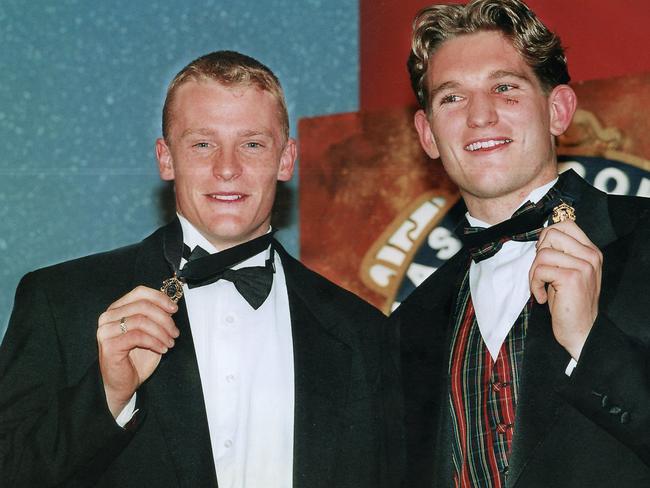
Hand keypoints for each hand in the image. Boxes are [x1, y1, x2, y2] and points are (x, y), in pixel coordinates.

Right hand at [97, 286, 178, 417]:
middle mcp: (108, 317)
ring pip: (141, 320)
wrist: (123, 384)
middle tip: (175, 332)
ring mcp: (106, 331)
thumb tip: (170, 305)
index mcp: (118, 309)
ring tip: (170, 342)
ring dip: (161, 331)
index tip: (174, 309)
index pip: (139, 292)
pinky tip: (162, 349)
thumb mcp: (151, 333)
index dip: (159, 298)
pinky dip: (155, 341)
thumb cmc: (136, 359)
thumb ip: (157, 318)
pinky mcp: (109, 345)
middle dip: (164, 318)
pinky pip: (137, 336)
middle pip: (142, 306)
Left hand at [529, 220, 601, 359]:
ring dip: (534, 273)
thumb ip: (561, 253)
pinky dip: (534, 285)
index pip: (565, 224)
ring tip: (541, 287)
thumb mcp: (568, 272)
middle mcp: (590, 256)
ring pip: (542, 253)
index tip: (544, 256)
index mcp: (591, 252)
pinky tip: (542, 297)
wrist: (581, 331)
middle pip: (551, 234)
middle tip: (541, 274)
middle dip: (538, 254)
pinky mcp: (571, 278)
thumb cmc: (570, 303)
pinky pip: (539, 270)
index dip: (547, 237)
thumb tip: (541, 237)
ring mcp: (583, 266)